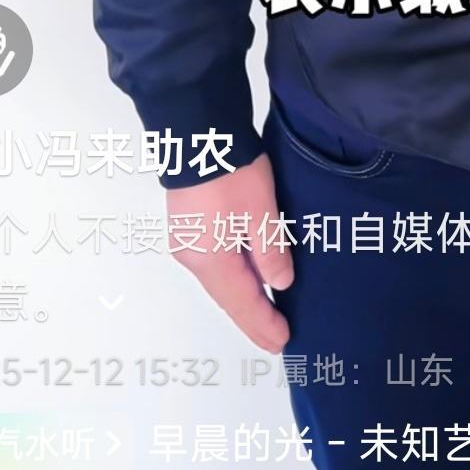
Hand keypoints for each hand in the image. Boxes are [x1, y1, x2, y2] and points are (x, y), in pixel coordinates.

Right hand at [166, 151, 294, 347]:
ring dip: (243, 296)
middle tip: (275, 337)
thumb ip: (271, 251)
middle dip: (252, 316)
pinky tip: (248, 276)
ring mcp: (186, 240)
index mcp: (210, 259)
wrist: (195, 129)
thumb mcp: (260, 211)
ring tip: (265, 313)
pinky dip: (233, 275)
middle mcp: (193, 257)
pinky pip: (214, 262)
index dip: (263, 323)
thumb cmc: (230, 171)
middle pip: (227, 294)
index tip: (282, 340)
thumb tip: (280, 283)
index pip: (242, 302)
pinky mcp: (187, 223)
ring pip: (220, 278)